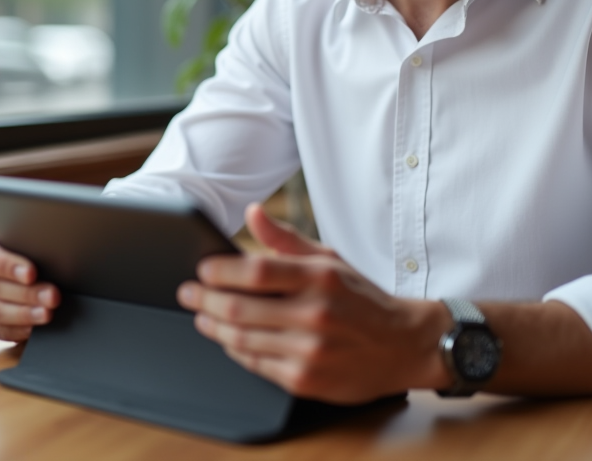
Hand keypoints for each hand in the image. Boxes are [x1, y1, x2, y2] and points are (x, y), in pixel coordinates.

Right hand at [0, 232, 59, 341]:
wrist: (37, 271)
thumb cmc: (35, 254)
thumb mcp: (33, 244)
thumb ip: (33, 245)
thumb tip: (51, 249)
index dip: (7, 266)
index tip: (32, 273)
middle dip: (27, 293)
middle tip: (53, 296)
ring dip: (25, 313)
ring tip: (48, 313)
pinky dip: (19, 330)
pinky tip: (36, 328)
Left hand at [177, 204, 452, 403]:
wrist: (404, 345)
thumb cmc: (361, 299)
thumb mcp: (329, 260)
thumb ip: (285, 239)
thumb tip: (252, 212)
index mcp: (319, 278)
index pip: (255, 271)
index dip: (220, 270)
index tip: (201, 269)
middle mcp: (314, 314)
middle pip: (240, 307)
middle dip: (203, 299)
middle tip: (187, 293)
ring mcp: (309, 351)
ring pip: (242, 338)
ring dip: (213, 326)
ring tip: (201, 315)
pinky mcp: (305, 379)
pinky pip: (255, 364)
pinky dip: (235, 350)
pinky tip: (228, 339)